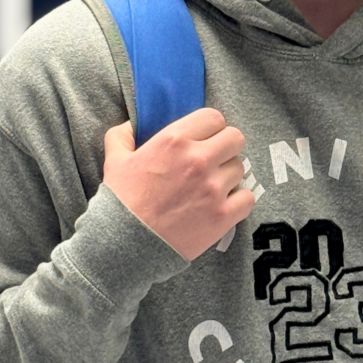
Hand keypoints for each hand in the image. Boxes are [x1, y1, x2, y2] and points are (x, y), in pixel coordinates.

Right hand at [102, 109, 254, 260]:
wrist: (125, 245)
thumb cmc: (120, 202)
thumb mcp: (114, 160)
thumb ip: (122, 135)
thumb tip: (133, 124)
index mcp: (174, 140)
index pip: (213, 117)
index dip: (210, 127)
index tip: (205, 138)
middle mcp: (198, 160)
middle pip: (235, 138)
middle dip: (225, 146)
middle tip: (214, 160)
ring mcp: (213, 188)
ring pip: (240, 168)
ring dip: (228, 175)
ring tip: (212, 186)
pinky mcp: (223, 215)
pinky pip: (248, 197)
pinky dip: (238, 201)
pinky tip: (222, 204)